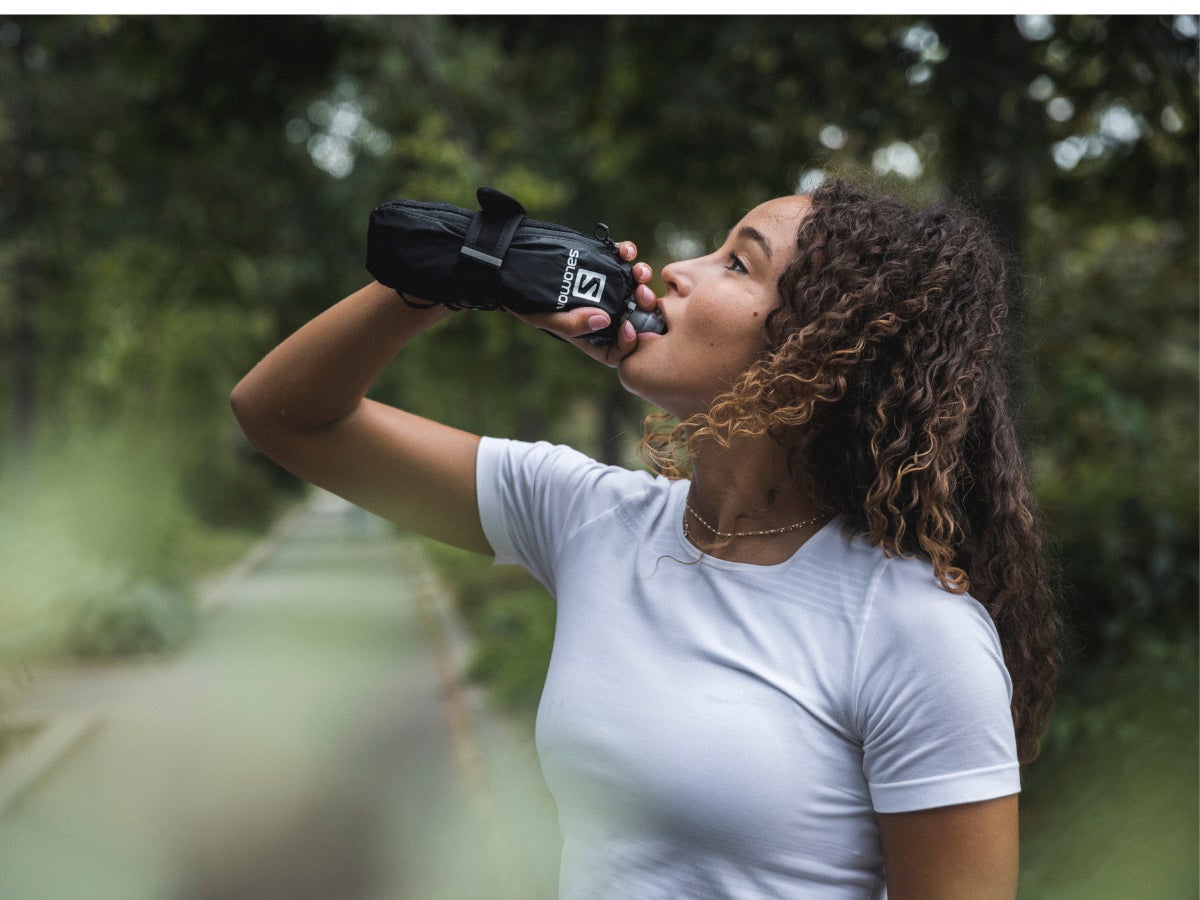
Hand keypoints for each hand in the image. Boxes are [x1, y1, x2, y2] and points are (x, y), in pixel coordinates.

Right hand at [506, 241, 657, 366]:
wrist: (514, 267)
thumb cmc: (528, 302)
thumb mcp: (547, 319)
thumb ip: (573, 324)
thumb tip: (605, 320)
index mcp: (593, 336)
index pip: (620, 348)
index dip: (630, 342)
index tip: (628, 327)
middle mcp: (603, 313)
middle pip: (635, 314)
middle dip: (644, 304)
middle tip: (642, 293)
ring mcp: (604, 287)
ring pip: (633, 285)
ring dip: (640, 276)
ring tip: (638, 270)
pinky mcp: (602, 264)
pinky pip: (621, 260)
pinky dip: (627, 253)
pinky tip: (625, 250)